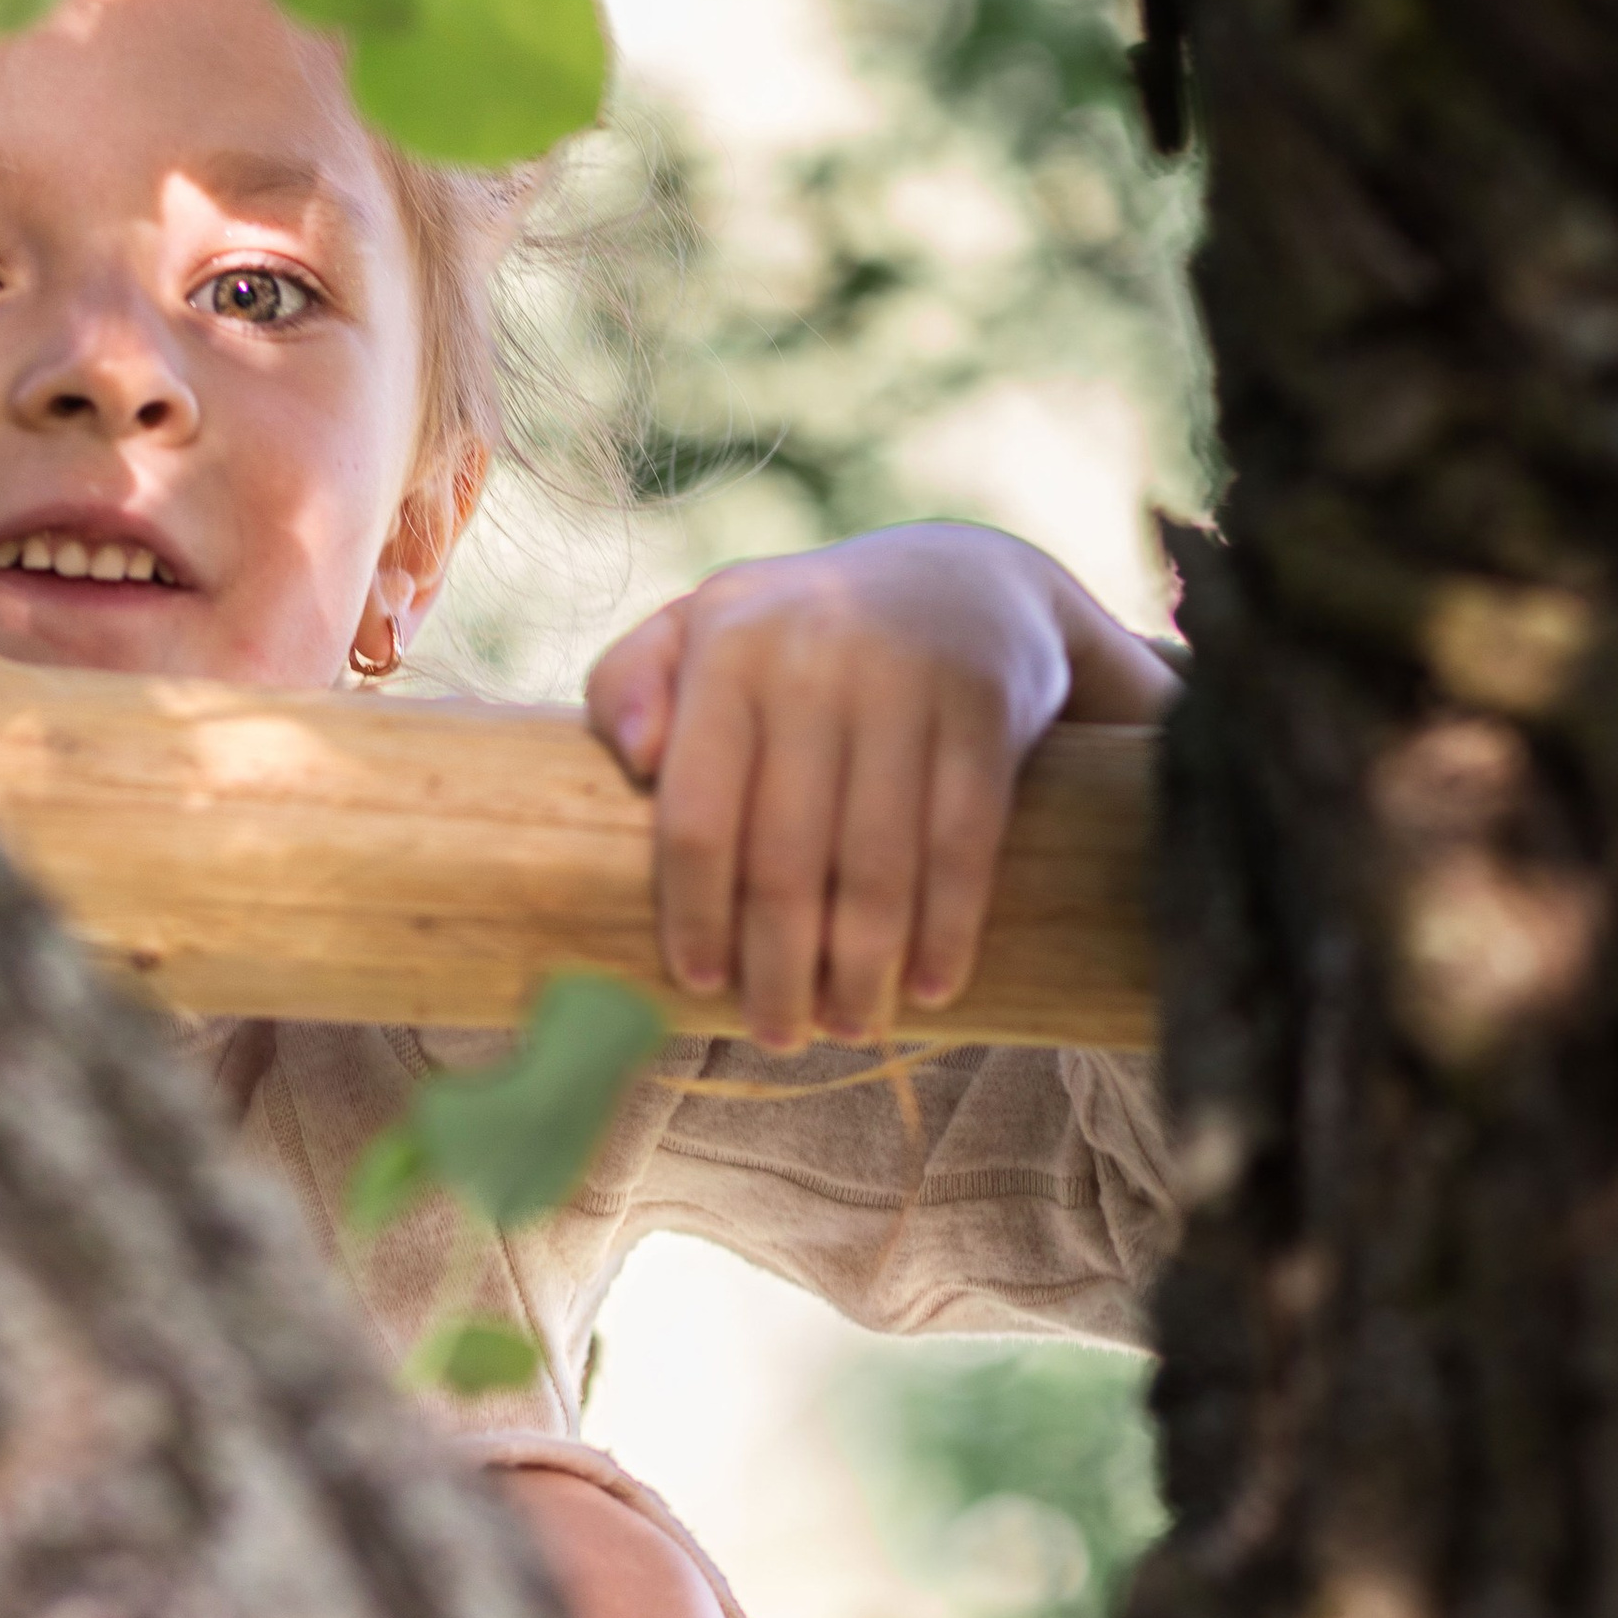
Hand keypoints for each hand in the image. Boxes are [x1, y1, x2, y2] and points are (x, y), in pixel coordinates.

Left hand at [584, 522, 1178, 1049]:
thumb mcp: (701, 633)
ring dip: (863, 967)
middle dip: (780, 965)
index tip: (697, 983)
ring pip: (877, 863)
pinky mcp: (986, 706)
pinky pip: (964, 843)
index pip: (698, 812)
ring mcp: (907, 680)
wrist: (959, 581)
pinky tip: (931, 987)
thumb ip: (631, 684)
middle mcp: (814, 656)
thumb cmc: (795, 639)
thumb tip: (632, 758)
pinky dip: (949, 928)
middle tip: (777, 1036)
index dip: (696, 912)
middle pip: (787, 856)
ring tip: (851, 1027)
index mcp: (727, 644)